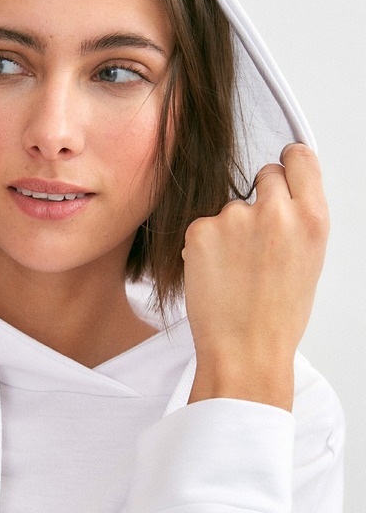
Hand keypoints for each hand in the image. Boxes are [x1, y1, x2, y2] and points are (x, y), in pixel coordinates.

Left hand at [183, 144, 328, 408]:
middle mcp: (276, 211)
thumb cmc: (277, 318)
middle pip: (265, 174)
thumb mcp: (308, 262)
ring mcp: (234, 218)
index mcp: (312, 218)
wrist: (244, 353)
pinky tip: (214, 275)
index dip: (289, 164)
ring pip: (229, 207)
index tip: (283, 167)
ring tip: (235, 272)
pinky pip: (202, 226)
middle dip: (259, 198)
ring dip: (228, 229)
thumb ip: (298, 221)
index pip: (300, 159)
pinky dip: (204, 246)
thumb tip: (284, 195)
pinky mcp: (200, 230)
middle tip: (254, 238)